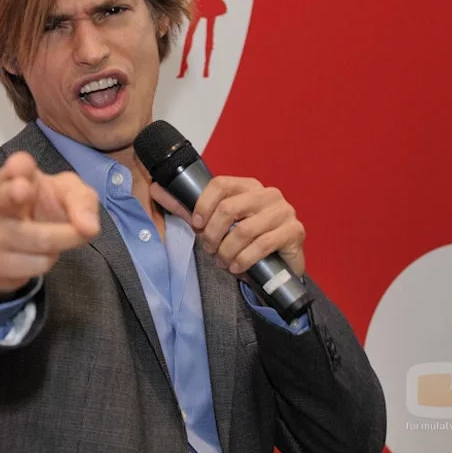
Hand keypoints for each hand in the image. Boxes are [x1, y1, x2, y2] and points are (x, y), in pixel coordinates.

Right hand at [0, 152, 99, 292]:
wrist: (14, 245)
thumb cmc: (44, 209)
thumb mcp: (68, 196)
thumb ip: (82, 202)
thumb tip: (90, 228)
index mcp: (16, 178)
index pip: (16, 168)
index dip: (18, 166)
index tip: (23, 165)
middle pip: (4, 198)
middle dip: (13, 194)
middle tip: (23, 188)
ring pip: (38, 240)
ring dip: (62, 241)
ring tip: (58, 235)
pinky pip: (36, 265)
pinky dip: (49, 260)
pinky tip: (40, 253)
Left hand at [151, 177, 304, 277]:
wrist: (277, 266)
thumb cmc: (244, 241)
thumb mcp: (214, 224)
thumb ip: (187, 208)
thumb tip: (156, 189)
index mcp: (248, 186)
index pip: (220, 185)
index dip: (203, 206)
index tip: (196, 226)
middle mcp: (268, 194)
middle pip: (229, 208)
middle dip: (212, 234)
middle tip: (208, 250)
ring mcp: (284, 211)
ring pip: (244, 230)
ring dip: (227, 251)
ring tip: (222, 262)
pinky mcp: (294, 231)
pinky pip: (263, 244)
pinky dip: (244, 259)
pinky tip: (236, 268)